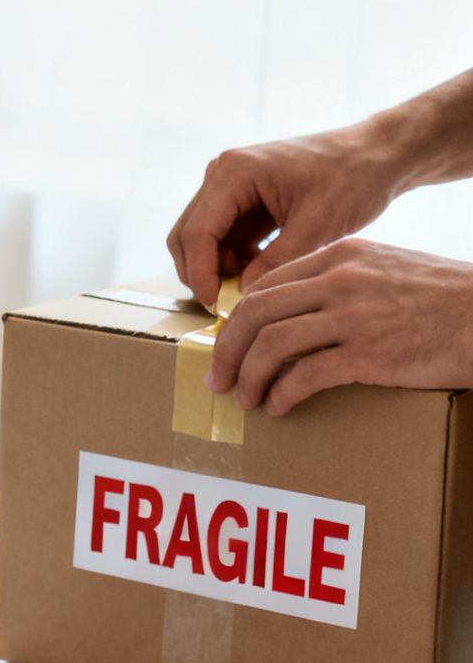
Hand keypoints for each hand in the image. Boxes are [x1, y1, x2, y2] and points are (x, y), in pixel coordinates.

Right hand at [168, 122, 407, 308]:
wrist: (378, 155)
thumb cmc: (354, 178)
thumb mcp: (317, 226)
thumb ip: (275, 263)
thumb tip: (243, 298)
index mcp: (234, 172)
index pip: (197, 233)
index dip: (200, 274)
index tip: (214, 306)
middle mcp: (222, 174)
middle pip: (187, 235)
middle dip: (201, 273)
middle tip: (223, 306)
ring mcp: (229, 185)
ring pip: (202, 238)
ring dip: (217, 267)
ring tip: (247, 289)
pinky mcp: (242, 198)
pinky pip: (223, 236)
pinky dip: (233, 259)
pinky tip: (258, 272)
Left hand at [207, 239, 472, 415]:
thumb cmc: (444, 298)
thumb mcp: (387, 269)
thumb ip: (342, 281)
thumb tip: (298, 312)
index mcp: (340, 256)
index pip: (265, 285)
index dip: (237, 320)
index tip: (228, 345)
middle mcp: (340, 280)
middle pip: (255, 313)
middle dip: (227, 350)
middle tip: (218, 378)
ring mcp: (353, 315)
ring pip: (271, 345)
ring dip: (249, 377)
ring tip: (245, 398)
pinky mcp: (369, 352)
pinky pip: (304, 375)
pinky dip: (282, 394)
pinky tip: (280, 406)